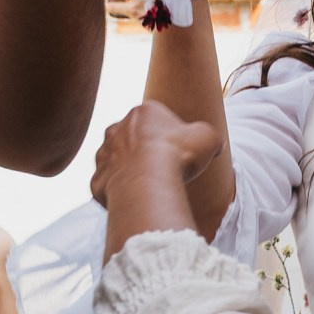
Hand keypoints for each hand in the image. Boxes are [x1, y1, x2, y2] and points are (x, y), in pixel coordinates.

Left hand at [92, 99, 223, 258]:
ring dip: (131, 171)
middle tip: (167, 170)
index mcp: (142, 113)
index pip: (156, 119)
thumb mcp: (208, 138)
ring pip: (117, 162)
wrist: (147, 181)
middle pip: (133, 139)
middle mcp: (116, 129)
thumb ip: (211, 136)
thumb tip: (216, 144)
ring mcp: (103, 155)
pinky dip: (120, 193)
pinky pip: (108, 187)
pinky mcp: (97, 180)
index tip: (181, 152)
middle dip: (147, 152)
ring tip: (152, 187)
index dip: (172, 136)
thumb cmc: (176, 155)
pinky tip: (137, 200)